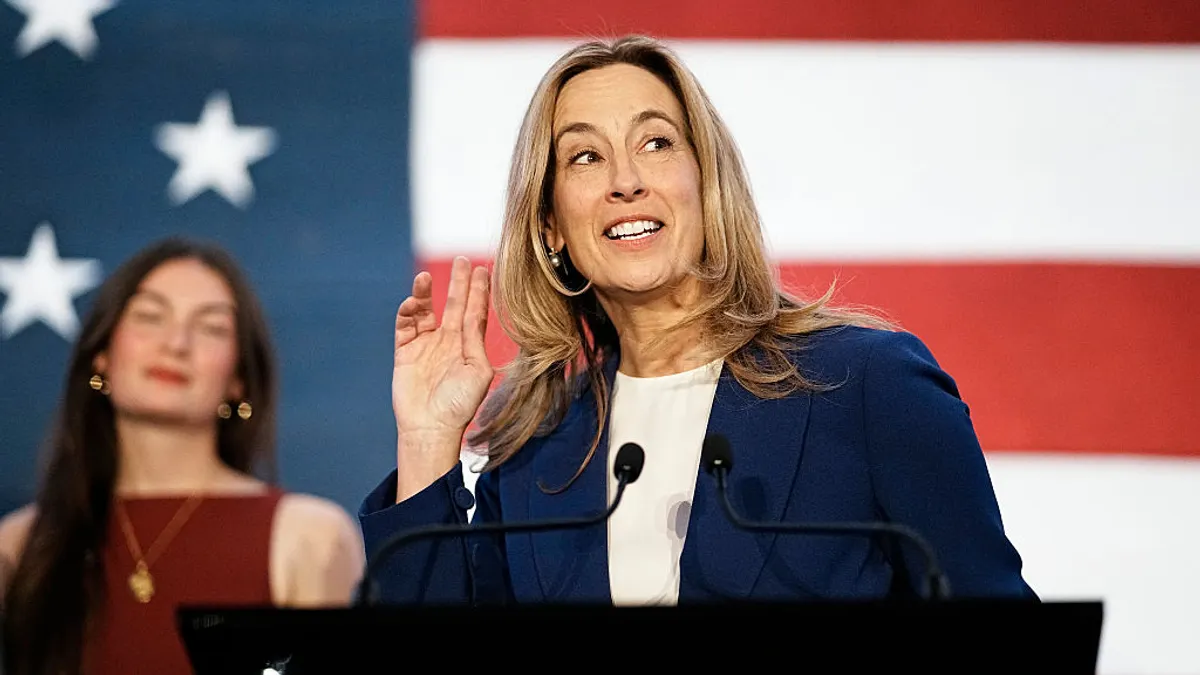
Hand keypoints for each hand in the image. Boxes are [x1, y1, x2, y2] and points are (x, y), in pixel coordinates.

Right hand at [392, 256, 494, 442]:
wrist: (431, 427)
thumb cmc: (460, 404)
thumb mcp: (477, 371)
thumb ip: (475, 341)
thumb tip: (474, 316)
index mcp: (469, 346)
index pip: (475, 312)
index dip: (479, 291)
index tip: (483, 269)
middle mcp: (448, 341)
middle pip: (453, 304)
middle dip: (457, 282)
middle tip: (462, 260)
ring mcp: (426, 345)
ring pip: (425, 311)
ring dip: (425, 293)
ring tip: (426, 277)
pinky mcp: (405, 352)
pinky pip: (405, 326)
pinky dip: (406, 313)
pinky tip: (411, 303)